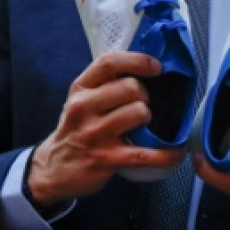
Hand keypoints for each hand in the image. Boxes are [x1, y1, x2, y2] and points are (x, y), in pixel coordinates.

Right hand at [25, 51, 184, 207]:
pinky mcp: (106, 158)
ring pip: (139, 113)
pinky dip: (166, 154)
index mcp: (80, 89)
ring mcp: (95, 133)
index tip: (156, 67)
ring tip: (144, 126)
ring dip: (149, 119)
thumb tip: (146, 69)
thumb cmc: (76, 130)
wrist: (54, 169)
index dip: (138, 60)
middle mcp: (84, 107)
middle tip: (143, 106)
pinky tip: (174, 152)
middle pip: (131, 87)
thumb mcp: (81, 101)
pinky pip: (146, 153)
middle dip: (146, 96)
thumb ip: (104, 84)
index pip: (109, 62)